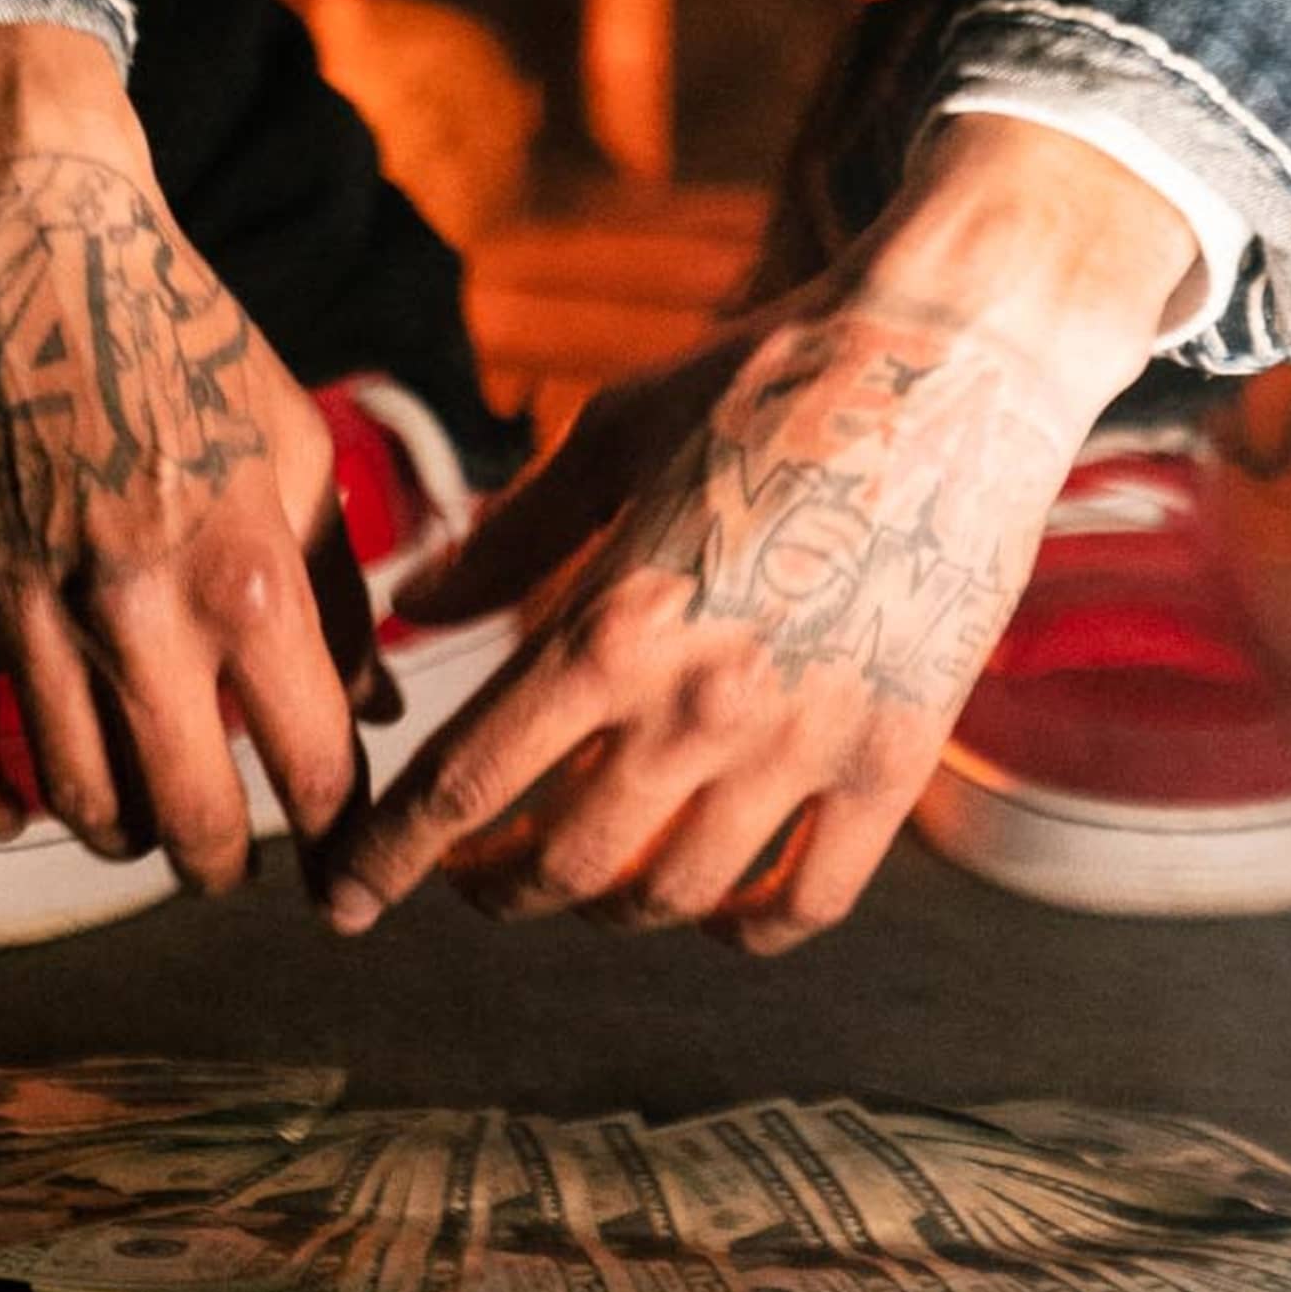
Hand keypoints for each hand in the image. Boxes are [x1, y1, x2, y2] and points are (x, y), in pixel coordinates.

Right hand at [0, 21, 374, 894]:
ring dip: (118, 831)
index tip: (344, 861)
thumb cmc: (182, 338)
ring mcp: (25, 601)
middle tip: (227, 861)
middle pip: (190, 817)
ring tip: (140, 818)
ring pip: (77, 797)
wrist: (27, 235)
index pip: (313, 762)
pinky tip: (22, 812)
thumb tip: (376, 714)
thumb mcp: (294, 446)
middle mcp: (136, 602)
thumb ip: (339, 591)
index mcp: (247, 564)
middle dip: (220, 864)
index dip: (338, 835)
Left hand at [317, 112, 1191, 956]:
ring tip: (584, 883)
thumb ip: (511, 540)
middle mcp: (697, 710)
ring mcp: (801, 746)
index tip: (341, 898)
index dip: (388, 859)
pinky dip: (750, 929)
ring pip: (673, 896)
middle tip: (472, 876)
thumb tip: (412, 612)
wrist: (949, 362)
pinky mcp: (893, 759)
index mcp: (610, 625)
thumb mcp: (615, 436)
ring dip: (608, 908)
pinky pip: (809, 900)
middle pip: (560, 864)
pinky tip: (720, 908)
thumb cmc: (766, 377)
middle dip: (492, 887)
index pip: (465, 786)